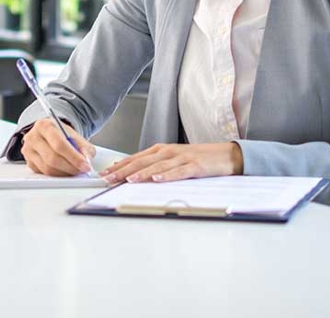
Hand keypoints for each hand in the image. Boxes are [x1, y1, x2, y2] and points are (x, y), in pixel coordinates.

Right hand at [21, 118, 95, 175]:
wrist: (50, 134)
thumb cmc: (61, 134)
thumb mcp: (75, 135)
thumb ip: (84, 147)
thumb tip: (86, 160)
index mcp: (44, 126)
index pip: (59, 144)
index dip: (74, 157)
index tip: (85, 165)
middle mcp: (33, 137)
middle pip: (52, 158)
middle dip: (70, 167)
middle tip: (82, 170)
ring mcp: (28, 151)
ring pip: (48, 169)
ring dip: (65, 173)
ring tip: (75, 170)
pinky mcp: (29, 163)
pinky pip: (45, 174)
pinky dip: (58, 175)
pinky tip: (66, 171)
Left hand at [99, 142, 242, 183]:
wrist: (225, 155)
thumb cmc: (197, 158)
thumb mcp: (173, 159)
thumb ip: (154, 164)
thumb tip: (132, 172)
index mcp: (161, 150)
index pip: (135, 157)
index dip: (119, 165)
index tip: (105, 173)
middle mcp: (168, 152)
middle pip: (142, 161)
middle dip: (123, 170)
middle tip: (109, 178)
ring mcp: (181, 158)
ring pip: (157, 166)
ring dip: (142, 173)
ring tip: (128, 179)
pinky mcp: (194, 166)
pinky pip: (178, 172)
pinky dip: (167, 175)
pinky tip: (157, 179)